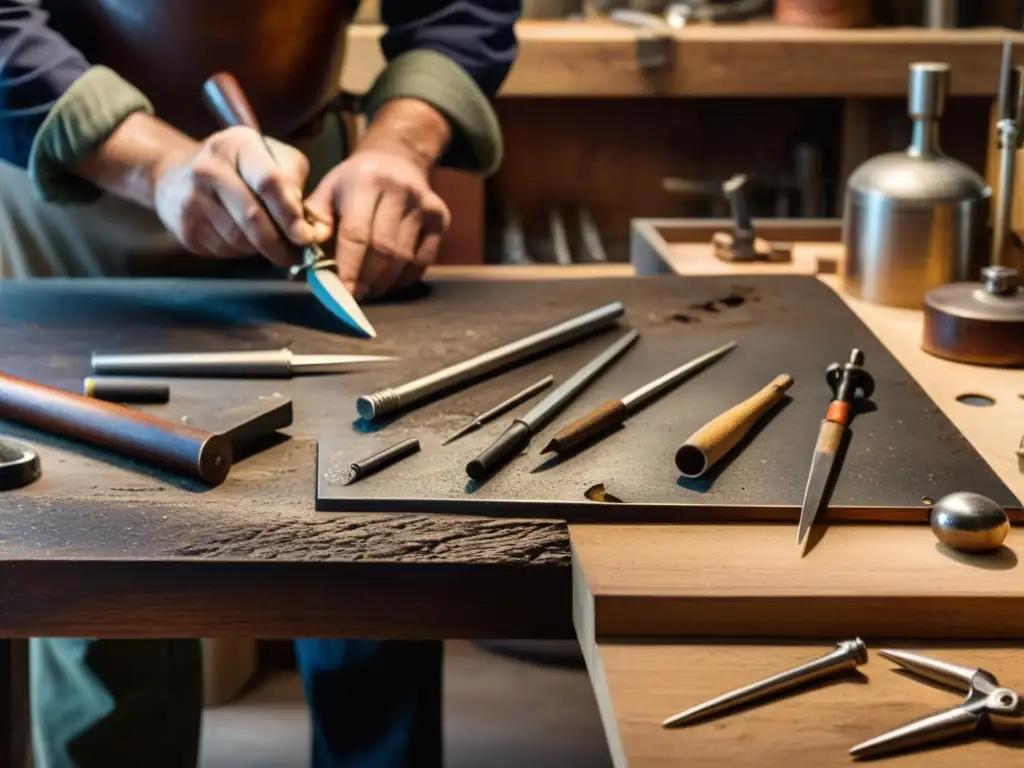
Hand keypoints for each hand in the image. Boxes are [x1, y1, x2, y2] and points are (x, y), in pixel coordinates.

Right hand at [152, 126, 328, 266]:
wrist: (177, 175)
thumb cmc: (237, 166)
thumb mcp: (271, 157)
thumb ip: (292, 181)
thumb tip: (309, 223)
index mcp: (237, 144)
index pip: (269, 182)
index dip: (290, 214)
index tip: (306, 235)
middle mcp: (209, 168)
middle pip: (253, 217)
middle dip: (280, 243)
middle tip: (296, 255)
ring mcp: (192, 198)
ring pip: (239, 239)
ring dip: (261, 249)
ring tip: (271, 245)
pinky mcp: (184, 226)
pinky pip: (224, 250)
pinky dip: (241, 252)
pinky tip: (244, 240)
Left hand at [305, 143, 450, 299]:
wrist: (396, 159)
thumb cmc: (354, 182)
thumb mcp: (328, 190)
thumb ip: (316, 220)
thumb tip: (313, 255)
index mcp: (365, 181)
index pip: (356, 233)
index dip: (349, 267)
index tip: (343, 291)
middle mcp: (399, 190)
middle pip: (383, 249)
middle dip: (367, 278)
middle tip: (355, 294)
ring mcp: (423, 204)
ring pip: (404, 257)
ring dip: (385, 282)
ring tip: (369, 290)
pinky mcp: (440, 218)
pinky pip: (423, 260)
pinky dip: (405, 278)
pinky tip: (390, 282)